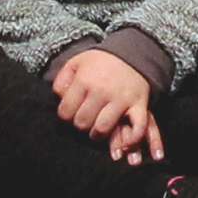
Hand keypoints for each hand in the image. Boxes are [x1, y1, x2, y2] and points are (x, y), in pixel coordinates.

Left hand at [50, 47, 160, 162]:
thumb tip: (59, 99)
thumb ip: (62, 80)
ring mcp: (121, 99)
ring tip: (96, 130)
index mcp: (84, 80)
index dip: (66, 116)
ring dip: (97, 135)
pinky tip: (123, 144)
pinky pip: (137, 128)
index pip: (66, 112)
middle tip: (85, 121)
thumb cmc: (101, 62)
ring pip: (102, 128)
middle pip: (82, 122)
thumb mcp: (76, 63)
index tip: (71, 113)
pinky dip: (131, 139)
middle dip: (81, 125)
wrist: (132, 54)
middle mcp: (102, 91)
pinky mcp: (139, 104)